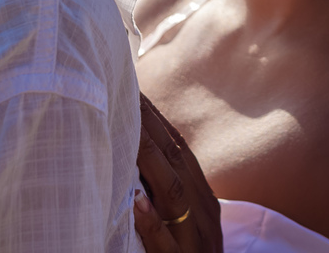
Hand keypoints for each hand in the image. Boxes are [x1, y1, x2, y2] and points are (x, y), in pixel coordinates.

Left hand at [134, 93, 221, 252]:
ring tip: (128, 129)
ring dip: (149, 159)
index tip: (133, 90)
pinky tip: (136, 202)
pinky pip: (165, 245)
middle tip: (124, 93)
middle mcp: (203, 215)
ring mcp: (194, 242)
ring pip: (173, 194)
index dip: (156, 119)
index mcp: (203, 200)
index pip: (179, 149)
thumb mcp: (186, 222)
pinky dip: (152, 223)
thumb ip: (169, 191)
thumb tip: (140, 157)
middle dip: (149, 126)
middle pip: (176, 161)